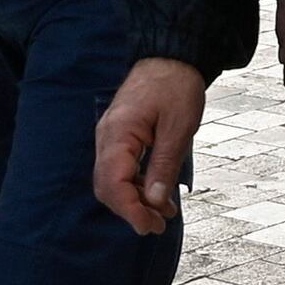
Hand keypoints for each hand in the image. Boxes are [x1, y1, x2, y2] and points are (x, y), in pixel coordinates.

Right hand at [95, 58, 209, 234]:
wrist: (170, 57)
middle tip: (158, 226)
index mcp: (118, 134)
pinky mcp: (120, 138)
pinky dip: (136, 186)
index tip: (150, 227)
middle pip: (107, 187)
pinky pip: (120, 169)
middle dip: (130, 211)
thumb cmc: (176, 86)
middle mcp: (107, 138)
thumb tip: (153, 202)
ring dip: (134, 201)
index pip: (113, 184)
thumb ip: (163, 166)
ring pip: (112, 181)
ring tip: (164, 215)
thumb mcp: (178, 129)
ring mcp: (111, 138)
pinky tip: (158, 196)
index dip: (130, 210)